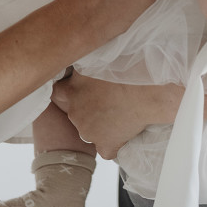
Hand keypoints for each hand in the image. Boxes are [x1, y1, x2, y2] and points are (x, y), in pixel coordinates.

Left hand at [51, 73, 182, 158]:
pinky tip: (125, 131)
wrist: (148, 90)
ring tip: (119, 112)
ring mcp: (89, 133)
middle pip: (75, 114)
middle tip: (106, 100)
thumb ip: (81, 67)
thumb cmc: (125, 70)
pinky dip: (114, 143)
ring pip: (90, 131)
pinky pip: (107, 148)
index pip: (58, 94)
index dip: (71, 92)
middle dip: (86, 109)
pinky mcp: (106, 146)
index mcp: (70, 92)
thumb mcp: (96, 60)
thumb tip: (75, 58)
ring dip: (100, 125)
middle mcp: (75, 114)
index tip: (82, 89)